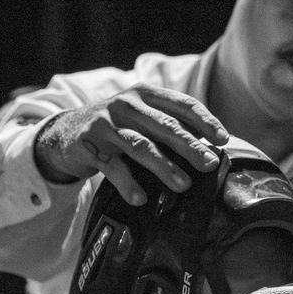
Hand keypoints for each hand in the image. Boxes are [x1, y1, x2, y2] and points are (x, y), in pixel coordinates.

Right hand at [33, 85, 228, 204]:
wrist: (68, 131)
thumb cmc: (119, 127)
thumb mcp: (144, 118)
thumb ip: (172, 125)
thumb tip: (213, 145)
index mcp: (146, 94)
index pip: (182, 104)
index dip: (205, 121)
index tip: (224, 140)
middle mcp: (126, 104)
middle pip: (164, 126)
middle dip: (190, 146)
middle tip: (210, 165)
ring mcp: (106, 123)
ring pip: (141, 145)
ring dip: (163, 166)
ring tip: (183, 185)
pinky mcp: (89, 144)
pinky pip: (111, 167)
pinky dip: (127, 183)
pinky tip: (140, 199)